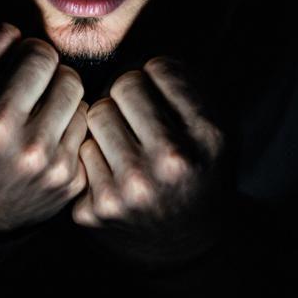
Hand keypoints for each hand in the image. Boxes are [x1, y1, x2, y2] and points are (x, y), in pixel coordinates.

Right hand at [0, 24, 89, 232]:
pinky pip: (88, 133)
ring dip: (65, 101)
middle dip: (53, 74)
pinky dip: (71, 128)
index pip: (40, 57)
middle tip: (36, 83)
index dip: (31, 51)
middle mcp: (30, 148)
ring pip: (84, 103)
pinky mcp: (73, 183)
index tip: (21, 62)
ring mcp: (56, 169)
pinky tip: (50, 134)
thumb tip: (14, 29)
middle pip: (70, 77)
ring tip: (42, 109)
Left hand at [72, 57, 228, 267]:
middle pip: (124, 85)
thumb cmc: (200, 170)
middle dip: (128, 92)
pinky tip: (111, 167)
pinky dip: (93, 153)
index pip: (160, 68)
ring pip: (96, 112)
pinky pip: (79, 150)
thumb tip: (145, 52)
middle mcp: (170, 163)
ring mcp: (129, 189)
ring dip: (108, 119)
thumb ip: (192, 84)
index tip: (161, 91)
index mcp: (207, 136)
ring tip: (125, 136)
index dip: (157, 75)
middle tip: (137, 110)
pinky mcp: (96, 208)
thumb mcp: (218, 127)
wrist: (184, 246)